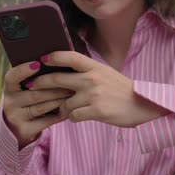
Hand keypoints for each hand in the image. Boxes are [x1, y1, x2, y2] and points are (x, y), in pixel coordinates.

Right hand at [2, 61, 72, 148]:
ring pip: (41, 107)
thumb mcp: (25, 89)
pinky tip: (69, 109)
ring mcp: (16, 117)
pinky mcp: (25, 130)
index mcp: (9, 88)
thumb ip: (35, 78)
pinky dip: (59, 115)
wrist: (18, 128)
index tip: (38, 64)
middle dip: (54, 87)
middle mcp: (10, 103)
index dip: (24, 70)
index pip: (12, 77)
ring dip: (59, 100)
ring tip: (72, 93)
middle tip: (71, 81)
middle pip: (34, 93)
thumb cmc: (28, 100)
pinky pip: (46, 121)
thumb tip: (56, 61)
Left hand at [27, 51, 169, 126]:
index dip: (53, 56)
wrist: (143, 104)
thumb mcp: (105, 73)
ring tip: (66, 110)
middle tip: (31, 86)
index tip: (41, 59)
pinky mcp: (96, 111)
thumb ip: (87, 72)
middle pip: (57, 79)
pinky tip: (78, 116)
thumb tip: (66, 70)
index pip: (70, 57)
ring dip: (62, 108)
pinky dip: (73, 117)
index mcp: (94, 67)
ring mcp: (93, 95)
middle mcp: (92, 79)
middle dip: (40, 83)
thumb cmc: (122, 90)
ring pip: (64, 103)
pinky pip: (73, 116)